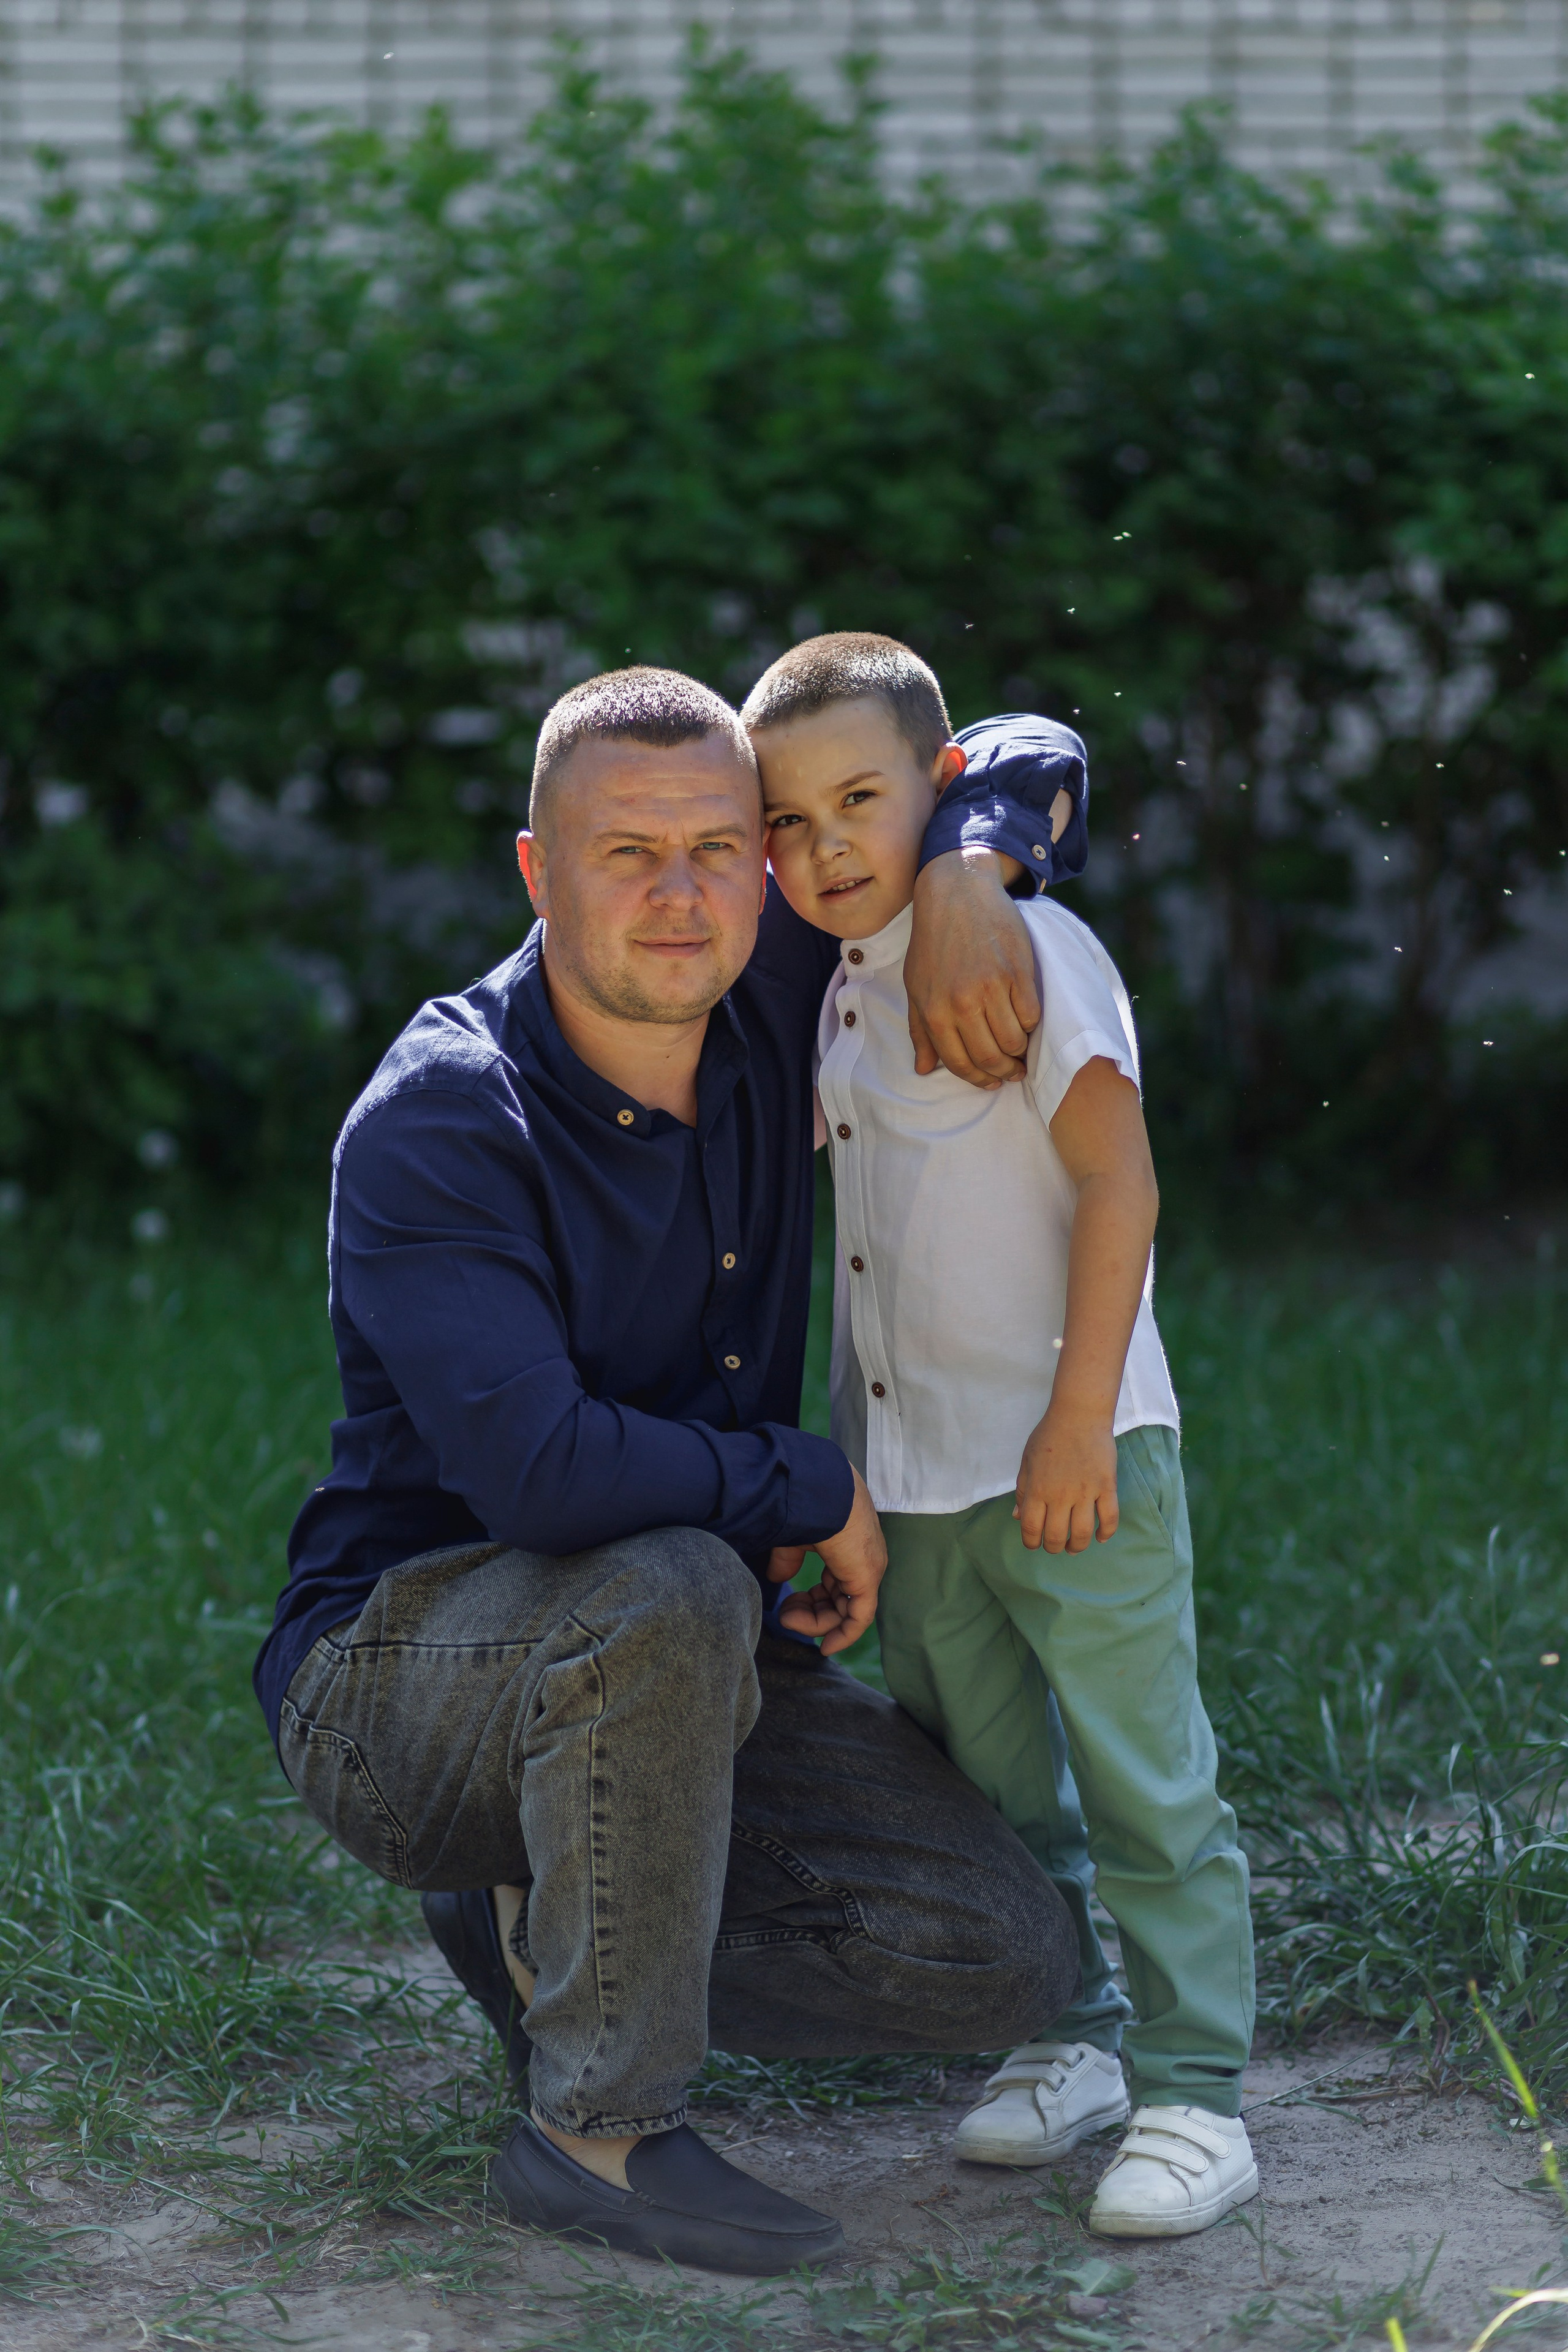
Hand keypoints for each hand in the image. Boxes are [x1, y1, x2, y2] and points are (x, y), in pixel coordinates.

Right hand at [769, 1467, 887, 1654]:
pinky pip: (860, 1618)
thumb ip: (788, 1560)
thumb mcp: (794, 1537)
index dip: (811, 1601)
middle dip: (809, 1613)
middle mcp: (861, 1560)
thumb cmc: (806, 1508)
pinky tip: (826, 1647)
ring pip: (844, 1611)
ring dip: (815, 1622)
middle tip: (783, 1615)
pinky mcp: (867, 1580)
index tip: (787, 1609)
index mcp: (847, 1547)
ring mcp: (867, 1570)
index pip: (833, 1584)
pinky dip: (844, 1635)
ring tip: (787, 1618)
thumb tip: (776, 1578)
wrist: (819, 1494)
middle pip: (838, 1600)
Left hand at [905, 849, 1039, 1088]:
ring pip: (1014, 1040)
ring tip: (1020, 1049)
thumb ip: (920, 1030)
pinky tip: (1026, 1020)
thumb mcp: (916, 985)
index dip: (979, 1078)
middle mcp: (961, 1003)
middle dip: (1004, 1071)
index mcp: (934, 1010)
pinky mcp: (1017, 971)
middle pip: (991, 1056)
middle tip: (1013, 1071)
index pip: (960, 1062)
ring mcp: (991, 987)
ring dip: (1020, 1051)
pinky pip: (1031, 1015)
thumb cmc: (934, 941)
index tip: (991, 1081)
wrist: (958, 893)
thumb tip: (924, 1069)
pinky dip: (1031, 1025)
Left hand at [1014, 1408, 1118, 1552]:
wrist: (1079, 1414)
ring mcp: (1085, 1491)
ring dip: (1077, 1546)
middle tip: (1055, 1545)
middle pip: (1055, 1535)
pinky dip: (1106, 1533)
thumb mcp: (1027, 1460)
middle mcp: (1060, 1494)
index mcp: (1037, 1488)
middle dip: (1053, 1547)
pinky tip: (1099, 1537)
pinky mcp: (1107, 1486)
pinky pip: (1109, 1518)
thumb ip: (1021, 1490)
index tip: (1034, 1544)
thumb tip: (1017, 1517)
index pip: (1030, 1526)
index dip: (1030, 1542)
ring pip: (1082, 1533)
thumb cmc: (1049, 1436)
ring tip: (1074, 1546)